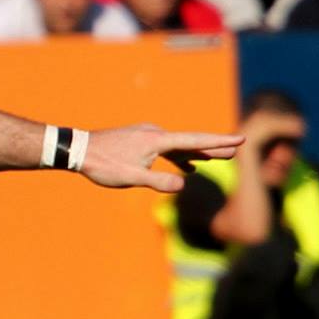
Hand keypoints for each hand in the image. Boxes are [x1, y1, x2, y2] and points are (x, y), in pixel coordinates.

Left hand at [74, 124, 242, 192]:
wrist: (78, 149)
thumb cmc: (103, 164)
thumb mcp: (131, 178)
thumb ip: (158, 181)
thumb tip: (184, 184)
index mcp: (157, 140)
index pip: (194, 140)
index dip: (218, 142)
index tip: (240, 139)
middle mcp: (155, 133)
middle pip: (191, 141)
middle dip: (214, 147)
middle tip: (237, 150)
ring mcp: (147, 136)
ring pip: (179, 145)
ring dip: (198, 153)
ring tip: (218, 159)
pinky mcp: (140, 141)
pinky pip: (167, 148)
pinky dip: (180, 157)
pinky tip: (188, 167)